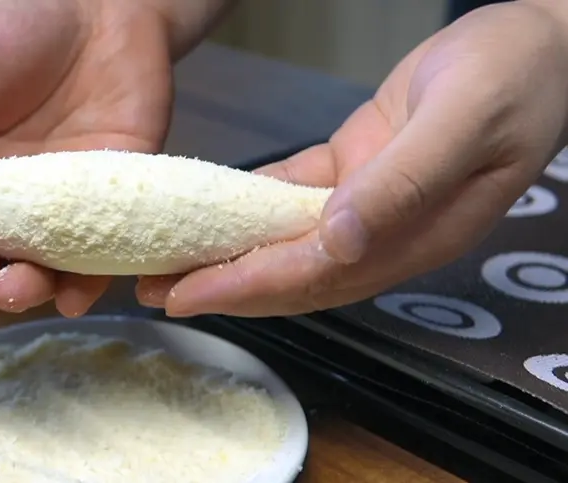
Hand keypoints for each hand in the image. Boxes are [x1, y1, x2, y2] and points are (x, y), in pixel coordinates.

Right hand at [0, 0, 175, 315]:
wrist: (108, 5)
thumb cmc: (23, 20)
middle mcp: (8, 200)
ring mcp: (62, 208)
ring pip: (37, 268)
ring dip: (22, 289)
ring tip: (15, 287)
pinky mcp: (113, 205)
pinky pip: (100, 257)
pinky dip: (87, 284)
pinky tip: (73, 297)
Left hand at [139, 1, 567, 316]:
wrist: (541, 42)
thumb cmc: (515, 73)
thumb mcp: (464, 119)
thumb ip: (405, 182)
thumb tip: (340, 238)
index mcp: (417, 233)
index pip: (318, 273)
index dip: (250, 288)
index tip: (190, 297)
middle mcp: (389, 232)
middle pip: (295, 274)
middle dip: (225, 287)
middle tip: (157, 293)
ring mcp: (371, 205)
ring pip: (290, 244)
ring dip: (232, 256)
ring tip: (171, 265)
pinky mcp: (357, 171)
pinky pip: (295, 199)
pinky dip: (252, 209)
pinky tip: (212, 214)